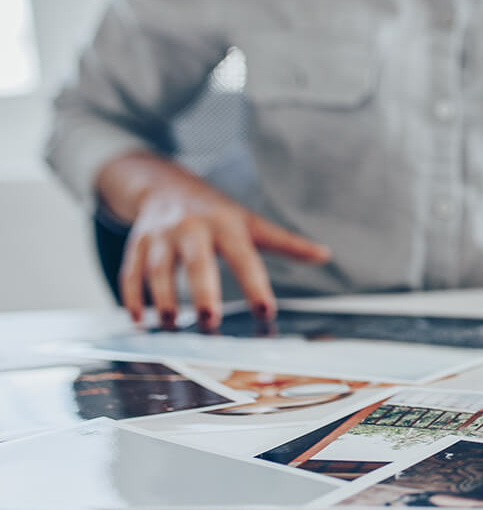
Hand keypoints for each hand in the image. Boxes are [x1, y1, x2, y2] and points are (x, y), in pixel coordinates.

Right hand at [118, 174, 329, 330]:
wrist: (164, 183)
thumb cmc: (217, 211)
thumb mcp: (251, 222)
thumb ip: (286, 242)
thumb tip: (325, 255)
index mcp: (226, 224)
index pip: (244, 256)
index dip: (255, 284)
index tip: (266, 312)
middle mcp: (192, 227)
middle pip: (197, 260)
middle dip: (202, 291)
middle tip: (211, 323)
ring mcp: (160, 234)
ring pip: (158, 267)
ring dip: (163, 299)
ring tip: (172, 327)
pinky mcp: (136, 242)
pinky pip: (130, 271)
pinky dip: (132, 296)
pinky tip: (140, 321)